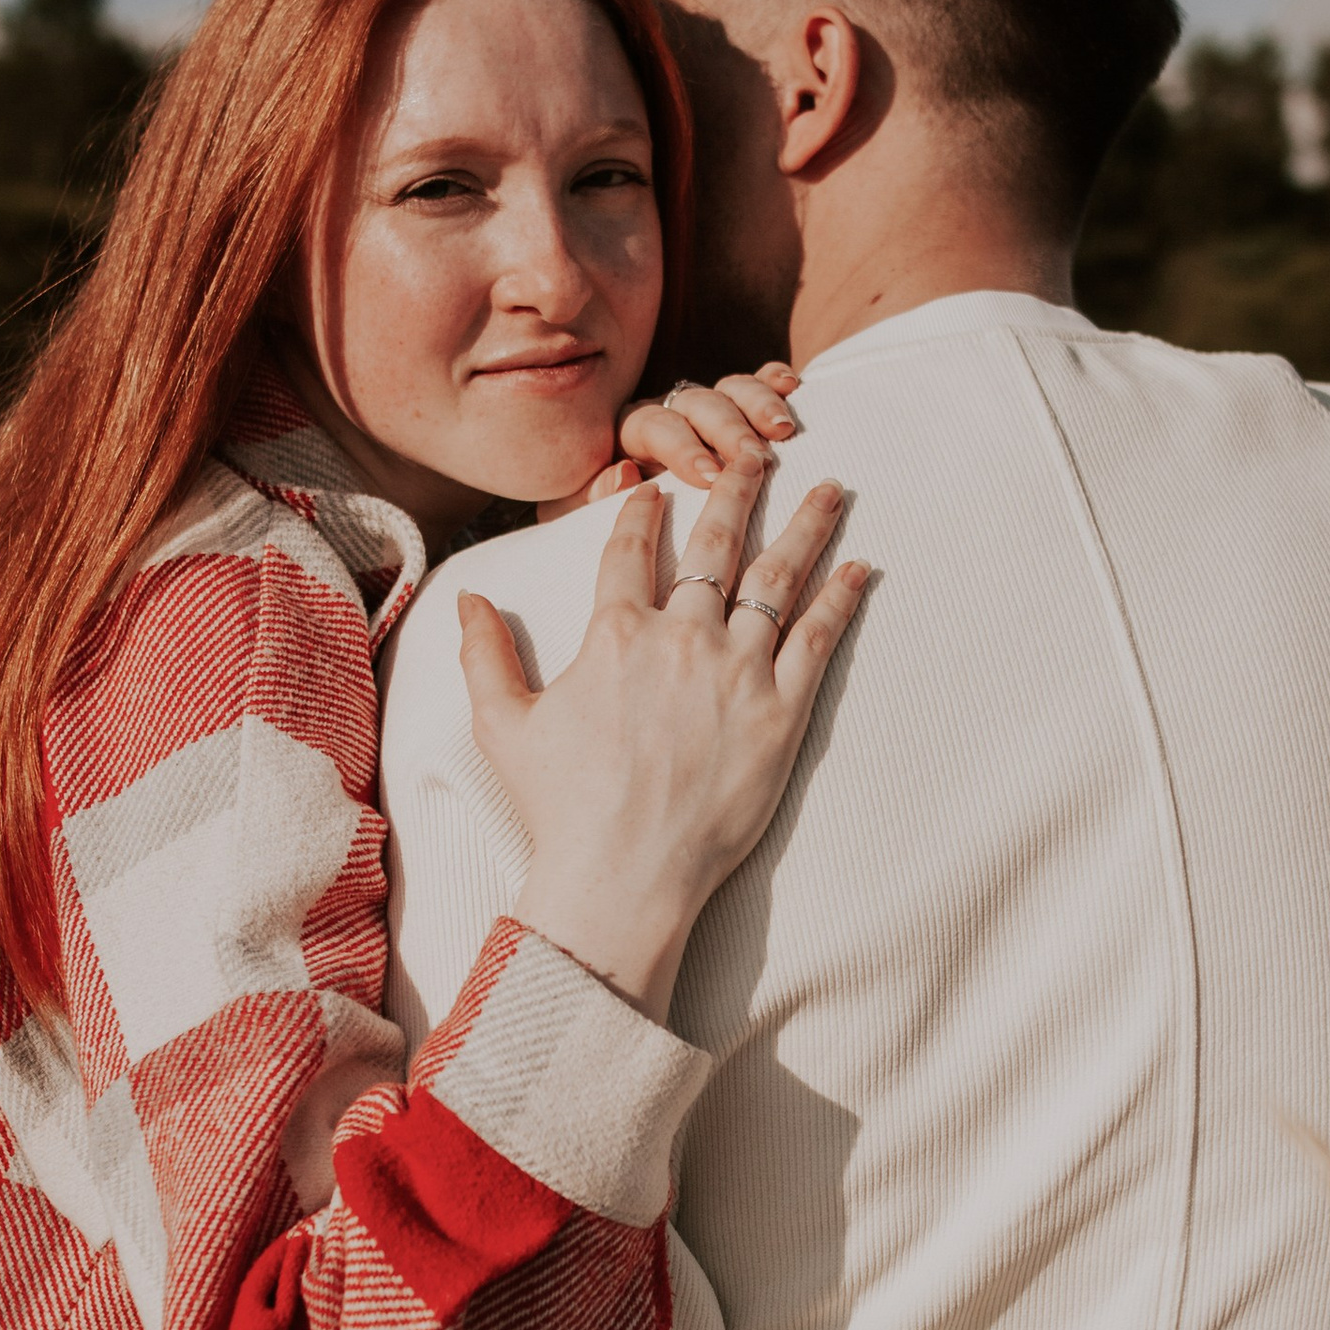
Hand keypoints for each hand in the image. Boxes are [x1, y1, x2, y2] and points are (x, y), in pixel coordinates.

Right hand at [460, 457, 868, 1023]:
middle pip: (715, 543)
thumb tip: (469, 599)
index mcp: (614, 634)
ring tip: (832, 490)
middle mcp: (680, 636)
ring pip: (778, 578)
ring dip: (806, 527)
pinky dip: (840, 598)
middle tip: (757, 453)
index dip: (643, 510)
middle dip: (737, 489)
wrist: (622, 875)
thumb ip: (485, 656)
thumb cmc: (561, 808)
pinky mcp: (781, 712)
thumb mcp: (503, 726)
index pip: (630, 549)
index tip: (655, 483)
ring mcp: (737, 670)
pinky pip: (818, 638)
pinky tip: (860, 567)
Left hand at [544, 365, 799, 516]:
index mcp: (629, 433)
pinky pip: (755, 383)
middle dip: (729, 429)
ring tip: (783, 431)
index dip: (684, 448)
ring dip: (758, 404)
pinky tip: (793, 385)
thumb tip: (624, 473)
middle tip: (756, 459)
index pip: (657, 428)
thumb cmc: (604, 521)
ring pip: (730, 389)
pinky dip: (772, 380)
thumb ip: (594, 495)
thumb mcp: (582, 513)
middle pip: (699, 403)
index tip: (711, 477)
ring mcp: (704, 408)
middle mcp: (668, 411)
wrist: (632, 529)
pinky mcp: (735, 409)